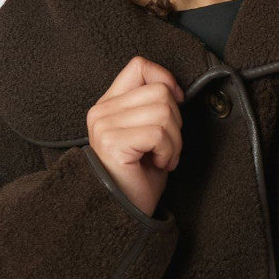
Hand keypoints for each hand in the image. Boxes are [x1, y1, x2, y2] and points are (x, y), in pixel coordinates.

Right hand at [86, 56, 184, 218]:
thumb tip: (176, 91)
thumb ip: (154, 106)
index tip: (175, 105)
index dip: (166, 81)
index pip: (139, 66)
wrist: (125, 213)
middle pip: (159, 91)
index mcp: (109, 104)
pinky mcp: (112, 142)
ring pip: (163, 111)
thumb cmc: (139, 177)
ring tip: (162, 158)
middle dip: (176, 122)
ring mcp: (104, 126)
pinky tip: (158, 165)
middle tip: (165, 148)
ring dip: (174, 141)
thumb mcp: (148, 133)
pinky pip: (159, 134)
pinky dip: (168, 152)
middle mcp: (101, 111)